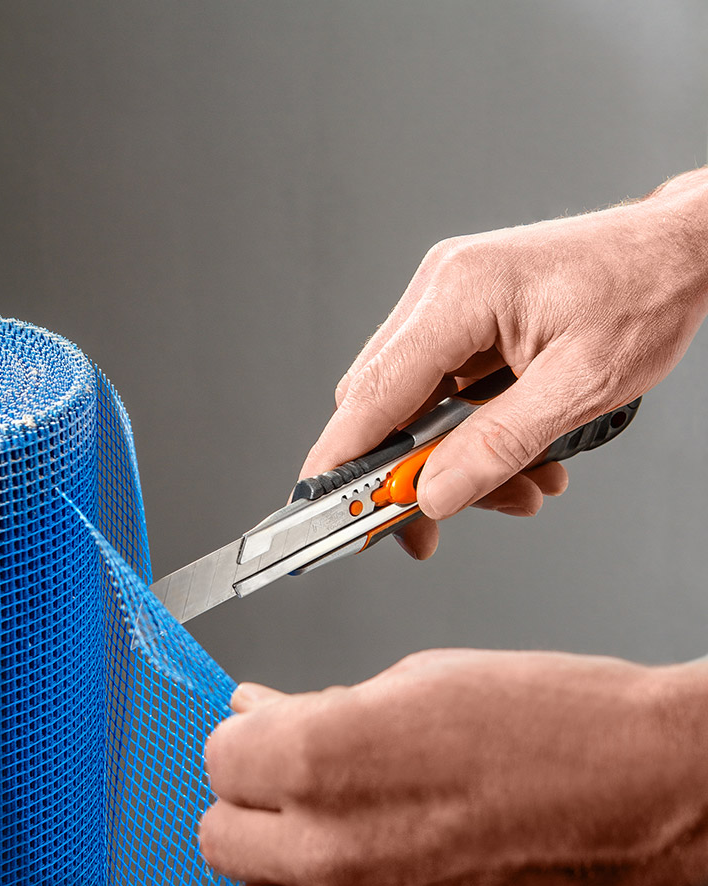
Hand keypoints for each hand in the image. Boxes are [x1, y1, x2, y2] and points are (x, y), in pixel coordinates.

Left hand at [200, 651, 707, 885]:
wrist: (658, 795)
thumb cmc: (559, 726)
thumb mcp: (421, 683)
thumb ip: (318, 711)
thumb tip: (257, 714)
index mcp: (325, 761)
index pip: (216, 762)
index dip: (243, 741)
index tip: (265, 737)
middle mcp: (337, 855)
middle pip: (221, 840)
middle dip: (253, 804)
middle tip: (300, 784)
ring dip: (285, 870)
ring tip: (346, 833)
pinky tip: (399, 878)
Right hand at [300, 169, 707, 558]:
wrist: (681, 251)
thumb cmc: (643, 295)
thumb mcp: (579, 386)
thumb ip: (499, 445)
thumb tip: (435, 494)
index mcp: (461, 293)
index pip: (375, 391)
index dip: (342, 458)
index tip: (322, 508)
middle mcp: (443, 290)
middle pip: (385, 403)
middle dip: (410, 472)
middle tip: (436, 524)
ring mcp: (453, 302)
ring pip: (417, 405)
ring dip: (455, 459)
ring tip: (520, 489)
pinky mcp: (470, 318)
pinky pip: (448, 391)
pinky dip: (474, 434)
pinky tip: (522, 458)